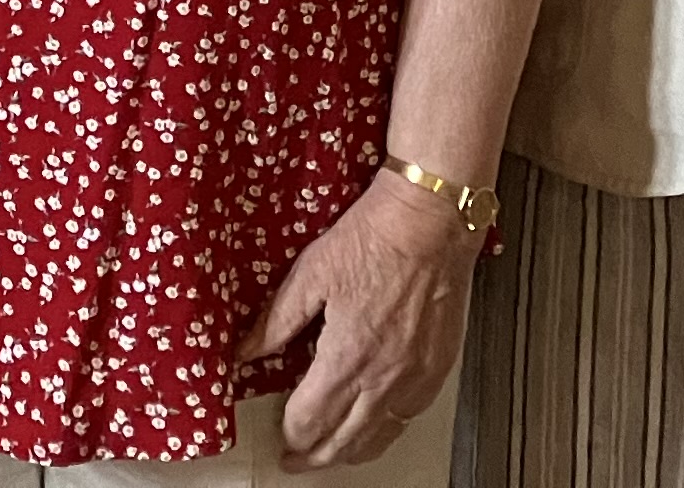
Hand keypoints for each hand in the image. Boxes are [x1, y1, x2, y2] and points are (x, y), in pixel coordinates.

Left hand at [236, 169, 479, 472]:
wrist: (429, 223)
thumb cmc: (373, 239)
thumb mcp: (309, 274)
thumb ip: (276, 321)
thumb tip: (246, 350)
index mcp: (346, 357)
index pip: (310, 420)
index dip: (289, 435)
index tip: (279, 436)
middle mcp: (383, 378)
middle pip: (343, 441)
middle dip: (314, 456)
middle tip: (296, 461)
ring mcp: (414, 378)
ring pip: (378, 438)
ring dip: (350, 452)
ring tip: (330, 454)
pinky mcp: (437, 369)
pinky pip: (408, 418)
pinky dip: (386, 432)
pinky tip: (375, 427)